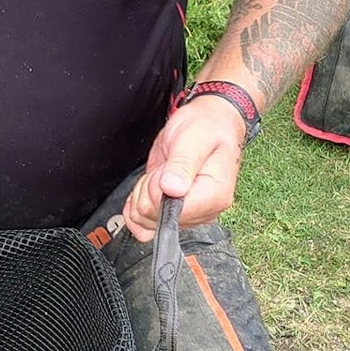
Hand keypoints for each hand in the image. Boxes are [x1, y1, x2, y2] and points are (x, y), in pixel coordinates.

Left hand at [122, 97, 248, 240]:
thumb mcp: (193, 138)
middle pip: (156, 219)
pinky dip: (135, 207)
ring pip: (146, 222)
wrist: (208, 123)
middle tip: (164, 167)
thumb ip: (182, 163)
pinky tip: (145, 187)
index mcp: (214, 196)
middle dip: (149, 189)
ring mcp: (189, 214)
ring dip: (142, 195)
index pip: (173, 213)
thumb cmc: (206, 128)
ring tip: (160, 173)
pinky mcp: (175, 213)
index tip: (165, 170)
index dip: (158, 190)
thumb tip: (171, 189)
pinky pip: (144, 227)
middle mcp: (204, 211)